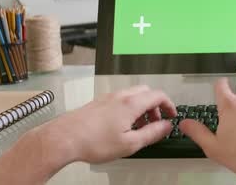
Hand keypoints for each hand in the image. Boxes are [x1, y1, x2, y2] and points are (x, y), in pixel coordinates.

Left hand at [37, 85, 176, 163]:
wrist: (64, 138)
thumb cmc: (93, 142)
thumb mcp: (130, 143)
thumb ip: (152, 133)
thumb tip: (166, 126)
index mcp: (131, 103)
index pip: (158, 95)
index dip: (169, 105)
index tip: (171, 116)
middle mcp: (121, 96)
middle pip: (146, 92)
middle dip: (155, 106)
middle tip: (156, 122)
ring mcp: (108, 97)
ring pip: (133, 96)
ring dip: (142, 108)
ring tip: (139, 127)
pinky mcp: (98, 102)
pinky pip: (120, 100)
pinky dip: (129, 108)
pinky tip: (122, 126)